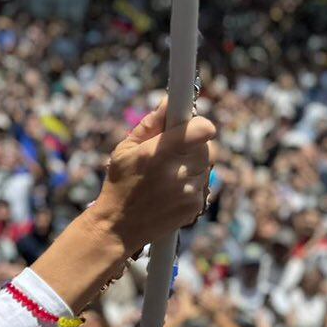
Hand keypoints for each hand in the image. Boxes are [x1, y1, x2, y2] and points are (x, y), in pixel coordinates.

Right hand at [91, 101, 218, 255]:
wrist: (119, 226)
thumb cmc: (120, 182)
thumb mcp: (125, 149)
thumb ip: (151, 124)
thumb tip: (171, 100)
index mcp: (159, 153)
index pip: (202, 129)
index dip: (198, 124)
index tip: (189, 125)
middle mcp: (178, 172)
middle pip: (207, 146)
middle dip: (193, 144)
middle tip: (172, 151)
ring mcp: (189, 191)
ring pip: (206, 165)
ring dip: (193, 164)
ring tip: (168, 174)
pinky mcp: (195, 206)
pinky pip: (202, 184)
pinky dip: (191, 183)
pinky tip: (171, 190)